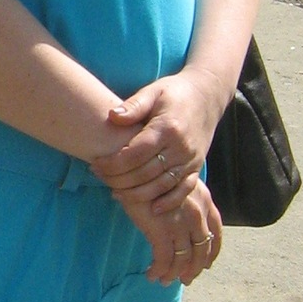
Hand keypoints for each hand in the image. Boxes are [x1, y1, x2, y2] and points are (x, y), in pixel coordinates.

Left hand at [89, 67, 229, 207]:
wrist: (207, 95)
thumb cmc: (174, 92)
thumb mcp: (153, 91)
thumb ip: (133, 105)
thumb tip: (112, 116)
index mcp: (167, 128)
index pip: (135, 154)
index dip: (112, 163)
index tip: (95, 164)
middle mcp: (181, 147)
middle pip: (145, 173)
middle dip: (118, 180)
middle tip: (98, 177)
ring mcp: (190, 160)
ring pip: (161, 186)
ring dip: (137, 194)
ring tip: (115, 193)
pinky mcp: (196, 167)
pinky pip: (184, 191)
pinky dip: (169, 202)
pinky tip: (151, 209)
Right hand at [119, 177, 223, 286]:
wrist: (134, 164)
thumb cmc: (150, 171)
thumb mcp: (176, 182)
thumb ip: (185, 199)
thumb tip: (180, 217)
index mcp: (204, 200)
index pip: (216, 231)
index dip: (212, 251)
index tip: (206, 263)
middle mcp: (197, 213)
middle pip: (202, 249)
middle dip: (194, 267)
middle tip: (186, 279)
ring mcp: (180, 223)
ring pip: (183, 259)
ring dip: (175, 273)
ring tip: (165, 281)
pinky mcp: (161, 231)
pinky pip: (163, 260)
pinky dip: (159, 271)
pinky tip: (152, 275)